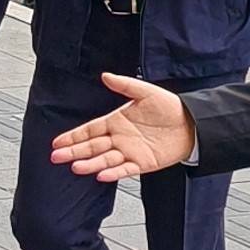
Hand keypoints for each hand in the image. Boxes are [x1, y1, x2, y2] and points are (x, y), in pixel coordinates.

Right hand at [50, 73, 194, 181]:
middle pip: (91, 146)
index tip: (58, 142)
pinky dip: (113, 172)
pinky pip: (125, 169)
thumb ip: (125, 85)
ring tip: (75, 166)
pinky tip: (100, 173)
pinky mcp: (142, 163)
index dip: (73, 136)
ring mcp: (129, 152)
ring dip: (89, 163)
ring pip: (104, 159)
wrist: (192, 123)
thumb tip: (105, 76)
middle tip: (57, 157)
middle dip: (73, 152)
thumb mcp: (146, 91)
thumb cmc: (170, 107)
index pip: (90, 130)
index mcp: (116, 121)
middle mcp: (119, 138)